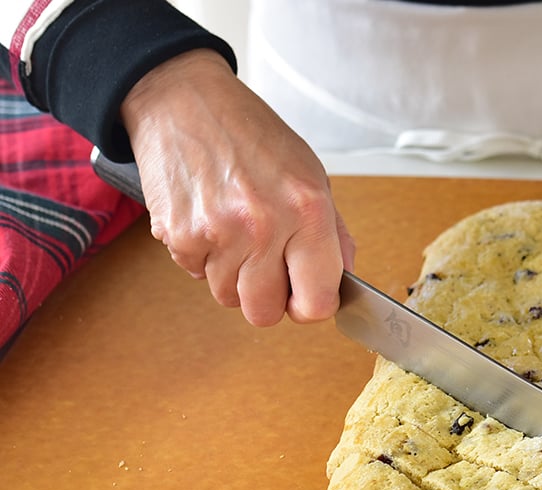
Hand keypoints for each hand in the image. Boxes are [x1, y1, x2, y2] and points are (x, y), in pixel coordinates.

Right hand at [120, 50, 352, 325]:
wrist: (184, 100)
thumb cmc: (252, 135)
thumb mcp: (312, 174)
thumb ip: (333, 234)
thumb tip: (342, 281)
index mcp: (307, 211)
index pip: (316, 303)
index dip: (311, 306)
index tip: (306, 293)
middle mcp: (263, 226)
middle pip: (265, 314)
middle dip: (269, 298)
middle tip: (269, 267)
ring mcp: (216, 233)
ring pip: (229, 298)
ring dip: (235, 278)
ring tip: (237, 235)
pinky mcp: (178, 235)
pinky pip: (197, 275)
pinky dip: (205, 259)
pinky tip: (212, 223)